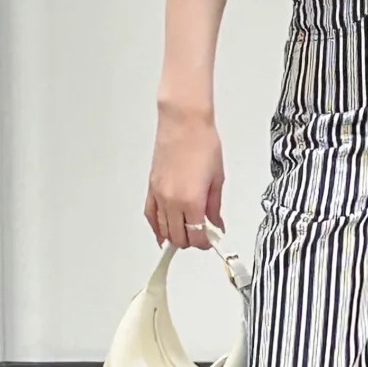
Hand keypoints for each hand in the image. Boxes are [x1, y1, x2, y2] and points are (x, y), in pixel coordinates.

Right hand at [145, 109, 224, 248]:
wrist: (184, 123)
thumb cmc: (202, 143)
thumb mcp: (217, 178)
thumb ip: (214, 206)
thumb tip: (216, 224)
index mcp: (192, 201)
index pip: (197, 236)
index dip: (205, 243)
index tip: (212, 240)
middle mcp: (172, 201)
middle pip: (179, 237)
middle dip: (192, 241)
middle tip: (203, 235)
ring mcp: (159, 196)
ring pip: (163, 230)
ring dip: (175, 236)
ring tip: (187, 233)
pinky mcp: (151, 188)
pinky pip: (150, 215)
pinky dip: (156, 227)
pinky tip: (162, 233)